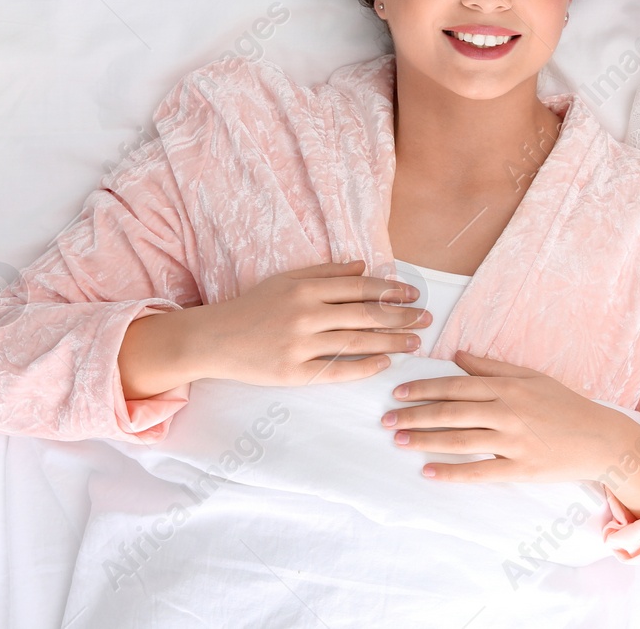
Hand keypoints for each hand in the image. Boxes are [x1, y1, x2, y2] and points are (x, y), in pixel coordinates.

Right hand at [187, 260, 430, 385]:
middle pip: (365, 315)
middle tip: (426, 319)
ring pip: (357, 343)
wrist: (213, 339)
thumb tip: (363, 266)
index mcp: (306, 288)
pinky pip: (337, 371)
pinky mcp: (293, 373)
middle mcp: (306, 314)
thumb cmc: (252, 306)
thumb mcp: (286, 280)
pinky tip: (386, 363)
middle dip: (401, 317)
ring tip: (416, 342)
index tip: (414, 295)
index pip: (361, 288)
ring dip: (392, 341)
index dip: (392, 291)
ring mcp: (300, 345)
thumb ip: (326, 272)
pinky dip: (365, 367)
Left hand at [382, 351, 639, 515]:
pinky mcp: (521, 469)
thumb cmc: (565, 404)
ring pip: (460, 440)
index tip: (397, 393)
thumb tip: (458, 356)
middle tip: (386, 421)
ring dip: (425, 441)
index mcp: (509, 387)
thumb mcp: (531, 376)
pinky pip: (480, 473)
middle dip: (414, 416)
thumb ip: (492, 366)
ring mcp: (514, 442)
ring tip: (398, 442)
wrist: (601, 438)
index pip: (457, 386)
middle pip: (452, 413)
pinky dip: (452, 473)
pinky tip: (429, 472)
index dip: (423, 389)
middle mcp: (508, 412)